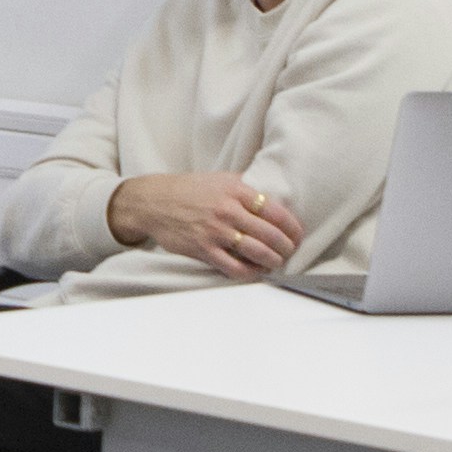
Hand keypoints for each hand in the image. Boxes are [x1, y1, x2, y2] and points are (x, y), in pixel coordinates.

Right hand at [107, 169, 300, 278]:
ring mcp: (216, 232)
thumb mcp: (219, 178)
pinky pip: (234, 268)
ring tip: (277, 263)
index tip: (297, 235)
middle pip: (270, 234)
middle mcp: (228, 210)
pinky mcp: (203, 250)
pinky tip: (256, 272)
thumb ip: (245, 187)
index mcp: (236, 190)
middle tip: (290, 252)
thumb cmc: (188, 189)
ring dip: (273, 261)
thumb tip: (272, 197)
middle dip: (286, 247)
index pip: (276, 211)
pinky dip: (250, 273)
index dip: (292, 227)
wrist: (153, 202)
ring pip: (257, 252)